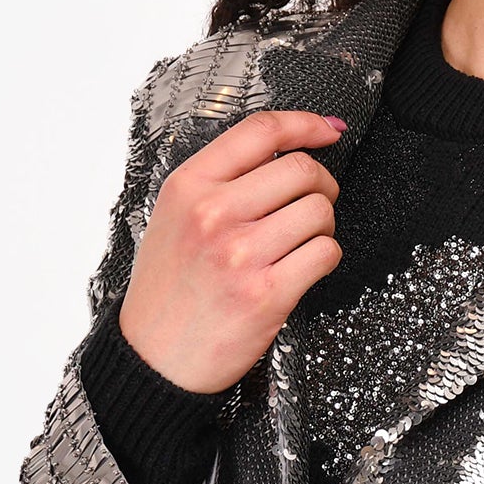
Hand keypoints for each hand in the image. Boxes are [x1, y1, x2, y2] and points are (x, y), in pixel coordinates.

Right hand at [118, 108, 345, 392]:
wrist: (154, 359)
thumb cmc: (167, 291)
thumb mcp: (174, 218)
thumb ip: (221, 182)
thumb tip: (287, 151)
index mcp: (188, 186)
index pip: (261, 131)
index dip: (306, 124)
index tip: (328, 130)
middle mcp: (213, 213)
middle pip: (302, 170)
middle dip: (321, 185)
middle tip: (314, 203)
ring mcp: (241, 254)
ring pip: (320, 211)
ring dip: (322, 226)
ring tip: (299, 243)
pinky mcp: (267, 293)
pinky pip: (325, 253)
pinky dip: (325, 258)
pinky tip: (303, 267)